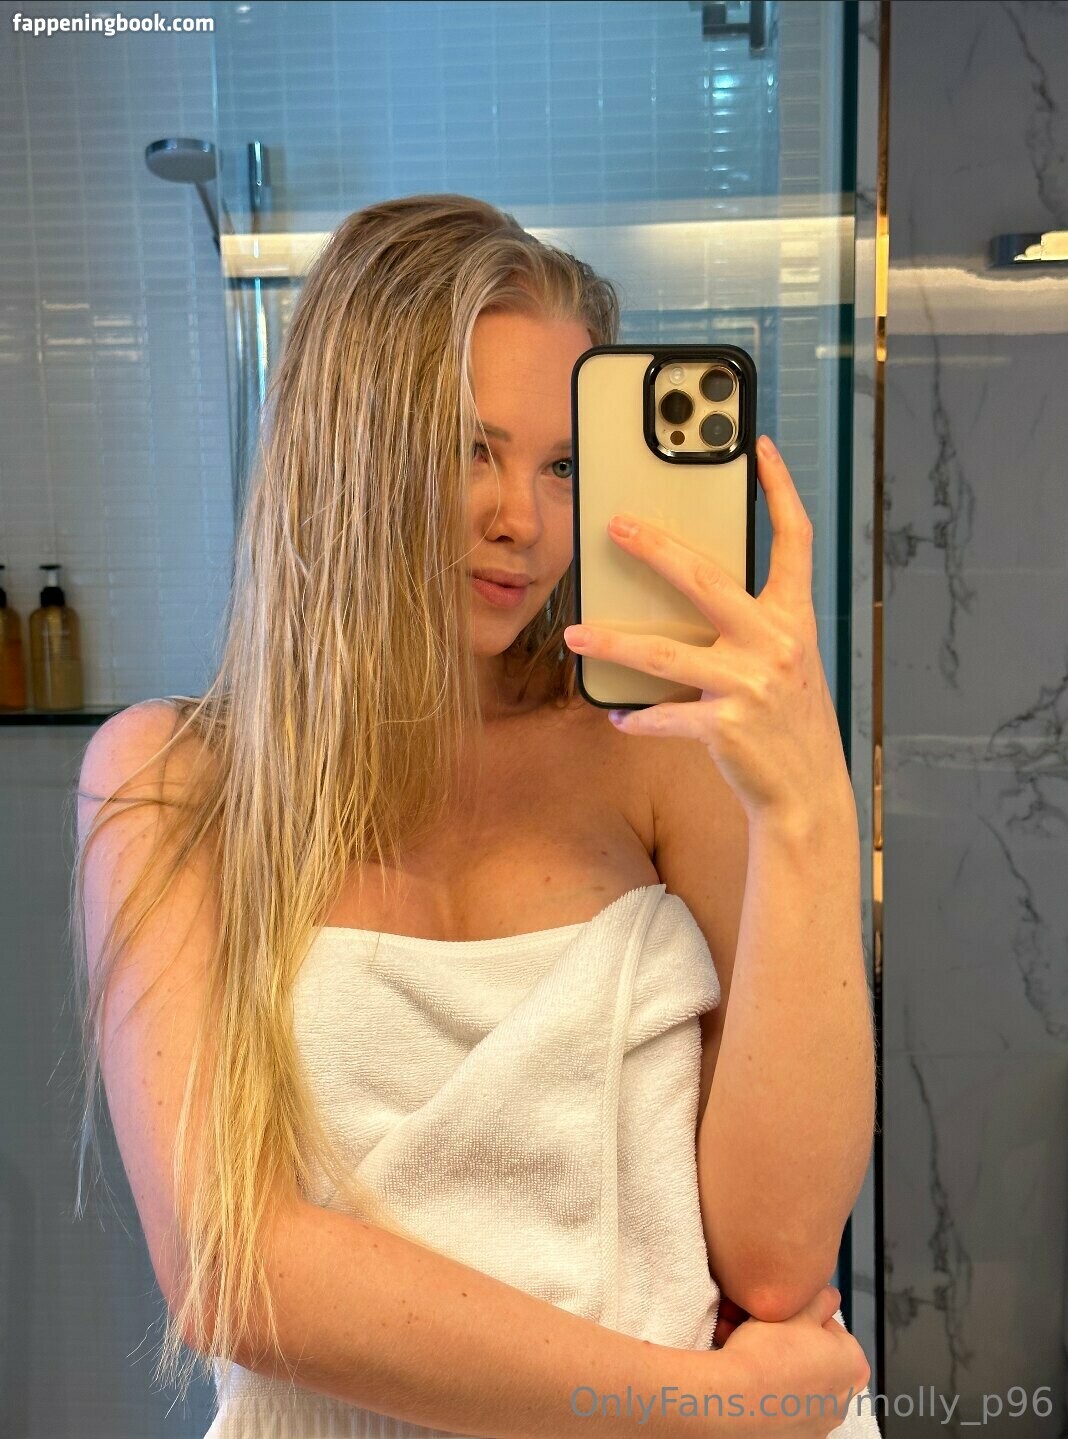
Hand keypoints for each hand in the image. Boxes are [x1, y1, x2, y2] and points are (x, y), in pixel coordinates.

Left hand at [563, 435, 853, 825]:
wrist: (807, 793)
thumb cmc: (787, 720)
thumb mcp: (784, 661)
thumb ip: (749, 623)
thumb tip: (684, 587)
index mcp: (794, 619)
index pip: (794, 540)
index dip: (779, 490)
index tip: (759, 447)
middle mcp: (776, 643)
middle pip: (706, 581)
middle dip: (656, 549)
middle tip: (614, 526)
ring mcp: (751, 684)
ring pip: (666, 654)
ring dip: (614, 642)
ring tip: (576, 633)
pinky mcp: (727, 726)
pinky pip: (665, 714)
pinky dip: (637, 716)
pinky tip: (616, 714)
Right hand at [716, 1285, 871, 1436]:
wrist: (733, 1398)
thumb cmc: (767, 1352)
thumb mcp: (796, 1307)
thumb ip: (821, 1298)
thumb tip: (830, 1296)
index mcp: (852, 1364)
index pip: (832, 1328)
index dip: (803, 1316)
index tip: (784, 1315)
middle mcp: (842, 1400)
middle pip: (816, 1356)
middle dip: (792, 1342)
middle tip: (766, 1331)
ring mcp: (819, 1423)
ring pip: (799, 1381)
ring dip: (780, 1365)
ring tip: (749, 1350)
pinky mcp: (795, 1437)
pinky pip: (784, 1405)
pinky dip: (770, 1391)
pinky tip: (748, 1376)